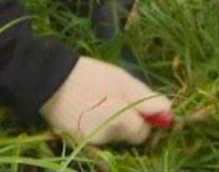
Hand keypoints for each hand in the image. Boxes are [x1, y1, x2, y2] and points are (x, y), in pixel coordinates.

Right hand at [40, 56, 172, 145]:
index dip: (144, 119)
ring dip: (112, 123)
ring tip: (99, 101)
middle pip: (128, 137)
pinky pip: (97, 137)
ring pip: (112, 137)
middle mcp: (106, 138)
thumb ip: (146, 99)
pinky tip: (87, 110)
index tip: (138, 105)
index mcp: (120, 121)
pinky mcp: (76, 141)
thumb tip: (169, 112)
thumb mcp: (121, 80)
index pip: (143, 133)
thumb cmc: (90, 76)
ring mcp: (89, 142)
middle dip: (128, 122)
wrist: (49, 79)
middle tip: (117, 99)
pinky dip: (97, 126)